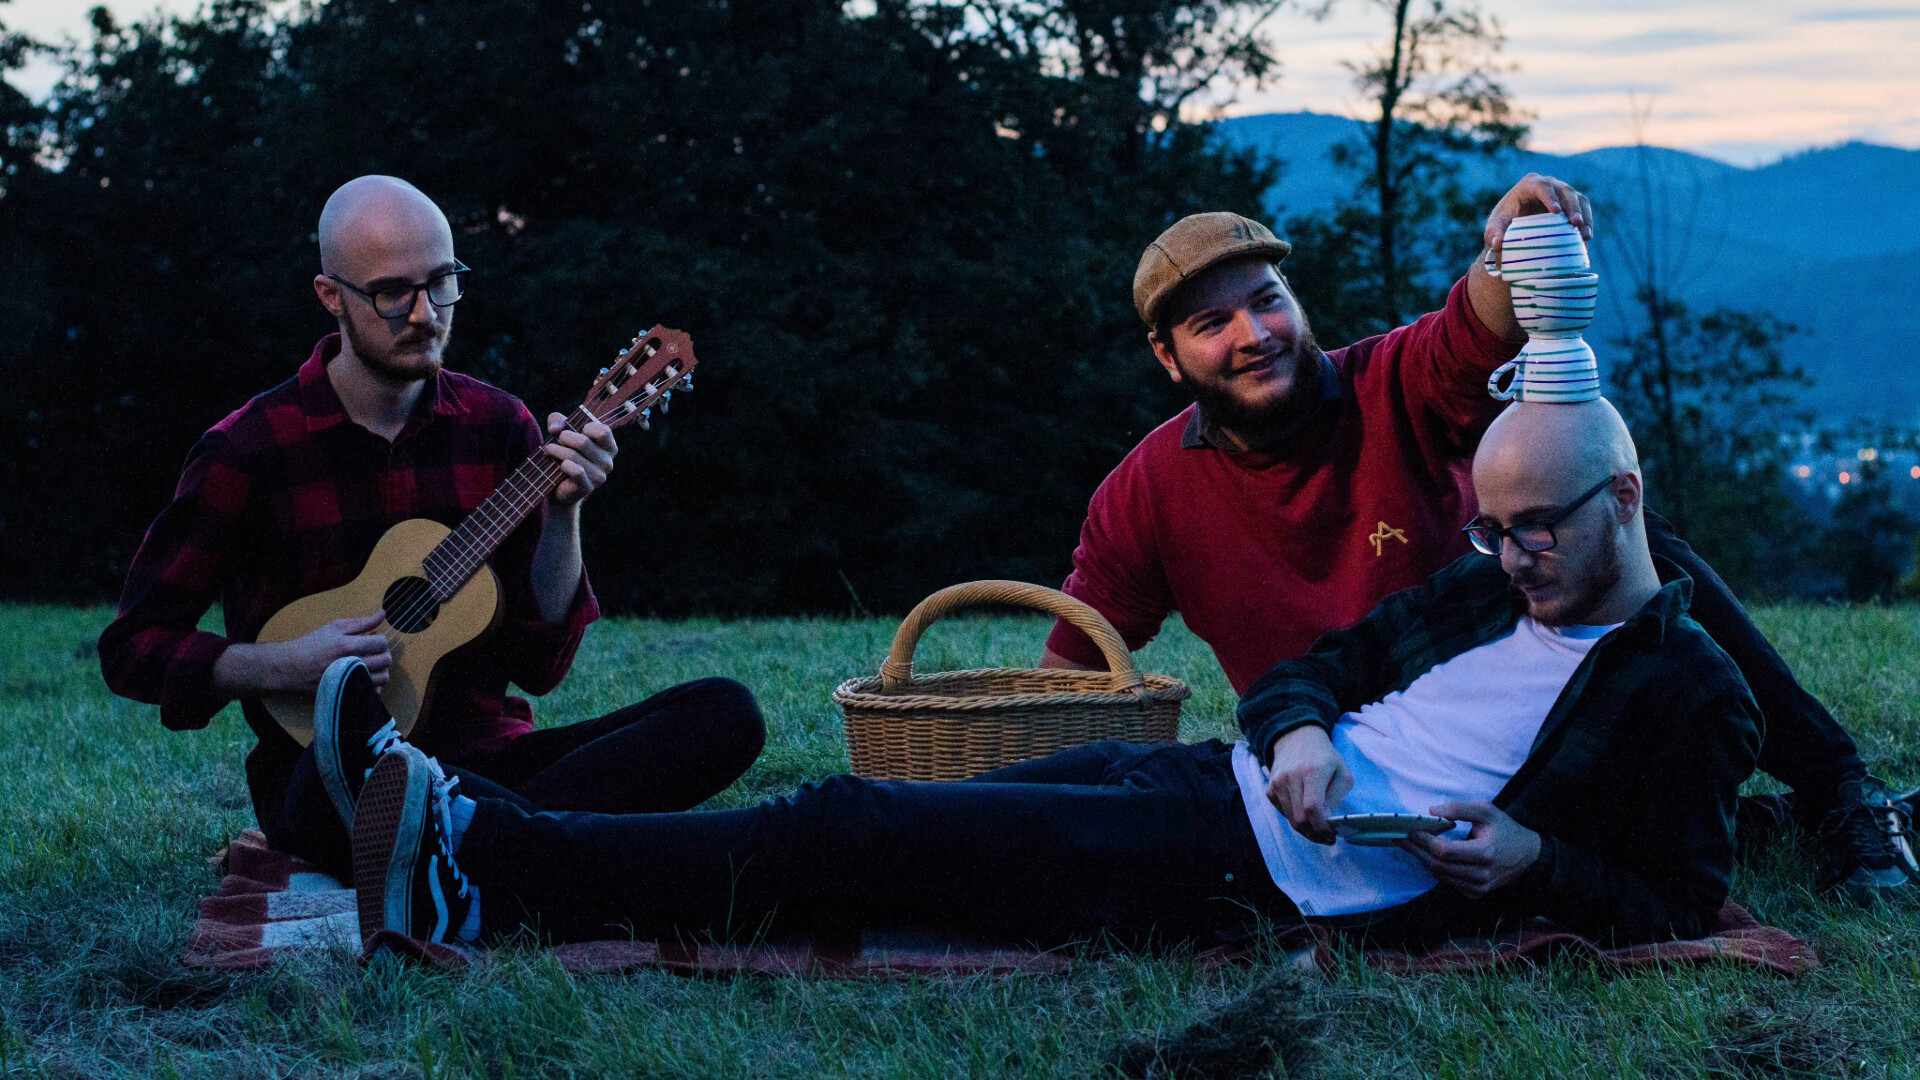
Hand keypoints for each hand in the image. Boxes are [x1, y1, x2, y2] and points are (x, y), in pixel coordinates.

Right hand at [274, 613, 391, 691]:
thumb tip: (383, 614)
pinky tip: (365, 675)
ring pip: (383, 677)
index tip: (373, 637)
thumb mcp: (335, 627)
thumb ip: (362, 622)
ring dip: (381, 668)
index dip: (381, 638)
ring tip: (371, 662)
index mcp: (349, 645)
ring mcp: (350, 680)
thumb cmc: (313, 644)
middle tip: (373, 650)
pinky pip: (373, 691)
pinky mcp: (348, 692)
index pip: (382, 642)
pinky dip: (374, 684)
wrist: (292, 667)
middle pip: (386, 660)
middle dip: (383, 652)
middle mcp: (352, 664)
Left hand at [544, 413, 617, 506]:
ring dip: (556, 450)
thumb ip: (558, 421)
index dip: (587, 427)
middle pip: (583, 442)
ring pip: (574, 456)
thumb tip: (555, 428)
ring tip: (548, 450)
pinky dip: (564, 465)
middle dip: (564, 437)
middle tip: (556, 439)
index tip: (577, 430)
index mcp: (609, 447)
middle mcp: (608, 462)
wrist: (559, 486)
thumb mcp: (562, 432)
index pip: (604, 431)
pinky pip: (576, 471)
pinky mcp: (587, 487)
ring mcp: (599, 476)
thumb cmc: (565, 454)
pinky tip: (559, 465)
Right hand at [1265, 726, 1352, 844]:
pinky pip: (1283, 812)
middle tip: (1327, 837)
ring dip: (1306, 829)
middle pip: (1299, 819)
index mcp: (1312, 772)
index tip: (1332, 835)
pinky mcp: (1270, 789)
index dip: (1322, 827)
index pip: (1313, 809)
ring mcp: (1277, 783)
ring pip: (1290, 819)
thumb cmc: (1325, 757)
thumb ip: (1336, 798)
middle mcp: (1291, 777)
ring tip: (1318, 828)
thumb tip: (1326, 820)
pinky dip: (1295, 818)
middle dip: (1315, 834)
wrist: (1297, 739)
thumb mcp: (1342, 773)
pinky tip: (1305, 813)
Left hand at [1398, 800, 1540, 898]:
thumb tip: (1431, 811)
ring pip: (1439, 875)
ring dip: (1421, 859)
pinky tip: (1427, 855)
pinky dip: (1435, 868)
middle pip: (1437, 865)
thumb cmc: (1505, 830)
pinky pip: (1447, 881)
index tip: (1408, 829)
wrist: (1527, 857)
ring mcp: (1478, 888)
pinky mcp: (1475, 894)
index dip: (1423, 841)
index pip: (1445, 851)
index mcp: (1485, 852)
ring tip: (1409, 844)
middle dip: (1415, 850)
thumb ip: (1459, 808)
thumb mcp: (1486, 811)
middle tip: (1399, 837)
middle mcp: (1482, 875)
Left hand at [1482, 173, 1593, 267]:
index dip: (1550, 196)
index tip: (1555, 212)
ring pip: (1578, 198)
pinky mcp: (1572, 204)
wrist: (1513, 228)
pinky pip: (1584, 209)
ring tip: (1584, 235)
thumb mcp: (1494, 229)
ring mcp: (1562, 193)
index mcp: (1529, 185)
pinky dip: (1587, 222)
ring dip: (1584, 215)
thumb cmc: (1502, 225)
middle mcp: (1548, 185)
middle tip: (1575, 224)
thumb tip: (1498, 244)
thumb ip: (1493, 234)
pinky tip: (1586, 238)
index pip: (1541, 185)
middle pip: (1564, 190)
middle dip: (1572, 207)